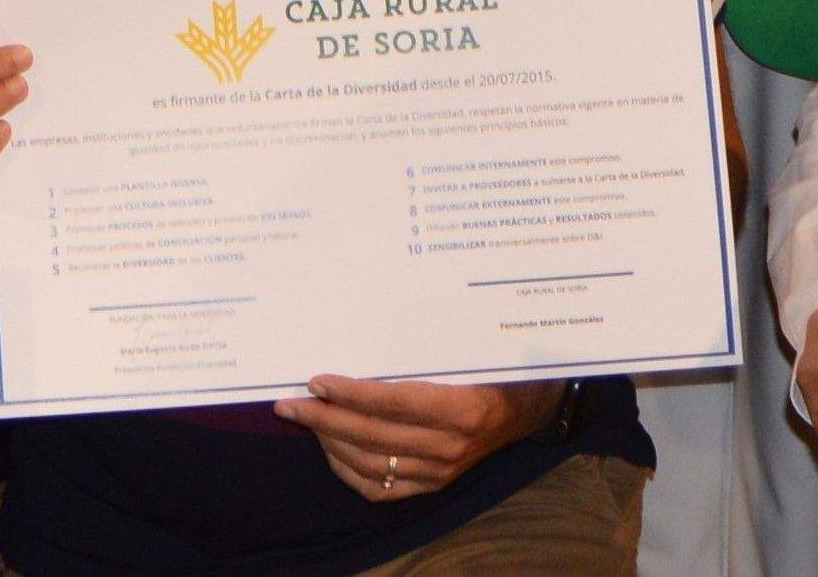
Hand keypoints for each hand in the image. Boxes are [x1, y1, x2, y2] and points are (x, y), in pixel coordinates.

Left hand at [275, 371, 555, 502]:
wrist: (529, 409)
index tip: (316, 381)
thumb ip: (426, 348)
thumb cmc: (495, 368)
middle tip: (289, 404)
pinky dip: (350, 471)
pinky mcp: (435, 486)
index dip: (350, 394)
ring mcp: (441, 471)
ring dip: (331, 443)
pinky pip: (383, 489)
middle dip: (324, 419)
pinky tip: (331, 450)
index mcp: (462, 407)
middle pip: (374, 436)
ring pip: (372, 464)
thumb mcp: (471, 350)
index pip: (393, 402)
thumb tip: (364, 327)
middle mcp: (450, 446)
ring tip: (306, 420)